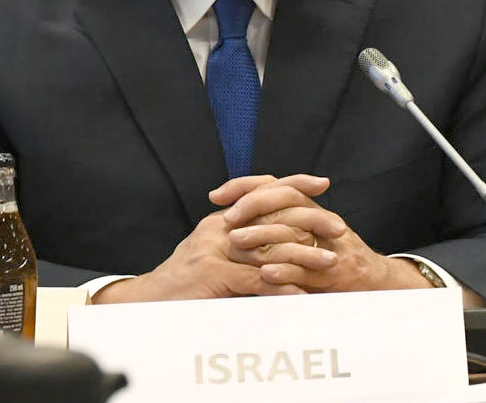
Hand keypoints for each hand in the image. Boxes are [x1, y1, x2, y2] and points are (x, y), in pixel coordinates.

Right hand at [92, 175, 331, 301]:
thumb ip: (239, 242)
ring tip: (330, 262)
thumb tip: (273, 238)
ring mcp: (217, 250)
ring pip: (271, 248)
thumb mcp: (210, 253)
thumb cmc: (182, 283)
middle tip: (339, 228)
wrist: (146, 302)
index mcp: (221, 220)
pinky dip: (282, 286)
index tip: (322, 183)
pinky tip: (302, 293)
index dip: (294, 184)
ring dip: (305, 256)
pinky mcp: (214, 275)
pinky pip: (257, 279)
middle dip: (312, 222)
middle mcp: (220, 228)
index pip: (262, 192)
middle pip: (275, 217)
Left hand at [218, 175, 424, 293]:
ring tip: (236, 242)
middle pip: (286, 201)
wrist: (372, 282)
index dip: (246, 186)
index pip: (276, 186)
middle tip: (226, 218)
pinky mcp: (333, 271)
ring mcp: (327, 245)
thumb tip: (234, 216)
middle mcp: (319, 221)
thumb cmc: (330, 260)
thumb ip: (276, 225)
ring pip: (293, 233)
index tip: (216, 194)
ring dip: (262, 237)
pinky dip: (284, 270)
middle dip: (253, 206)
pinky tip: (264, 272)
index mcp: (310, 210)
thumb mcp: (304, 236)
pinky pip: (305, 269)